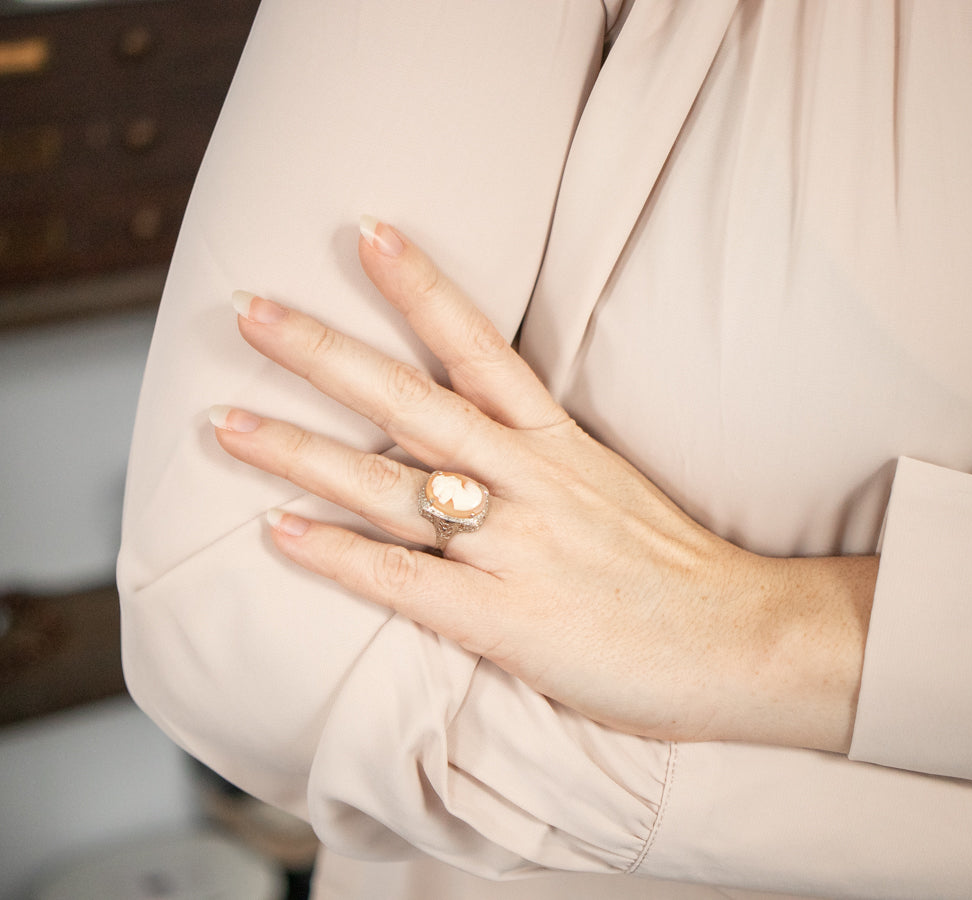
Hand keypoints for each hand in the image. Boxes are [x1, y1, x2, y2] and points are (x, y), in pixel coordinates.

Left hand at [210, 217, 874, 748]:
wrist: (743, 642)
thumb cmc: (676, 569)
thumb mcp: (610, 487)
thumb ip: (542, 460)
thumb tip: (475, 445)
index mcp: (559, 443)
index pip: (480, 346)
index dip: (420, 287)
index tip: (364, 233)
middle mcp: (531, 480)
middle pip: (413, 402)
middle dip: (326, 353)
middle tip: (251, 310)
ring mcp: (517, 547)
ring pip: (392, 486)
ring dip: (304, 451)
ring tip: (228, 423)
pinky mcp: (507, 619)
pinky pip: (405, 580)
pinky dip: (339, 555)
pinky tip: (279, 532)